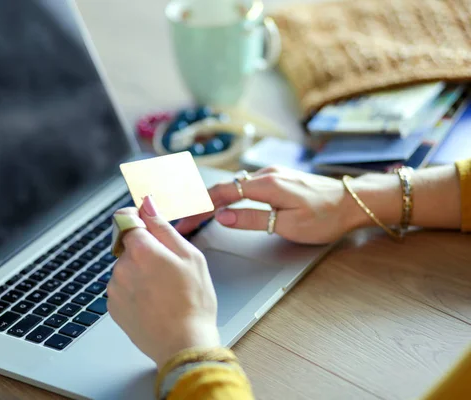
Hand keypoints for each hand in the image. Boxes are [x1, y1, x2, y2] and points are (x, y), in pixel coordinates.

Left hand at [107, 196, 220, 368]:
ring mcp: (115, 288)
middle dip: (144, 251)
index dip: (136, 218)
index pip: (124, 218)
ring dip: (139, 272)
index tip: (145, 224)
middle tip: (169, 270)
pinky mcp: (113, 308)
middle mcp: (122, 266)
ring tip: (163, 292)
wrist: (184, 344)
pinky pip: (122, 289)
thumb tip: (147, 204)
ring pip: (125, 268)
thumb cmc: (193, 302)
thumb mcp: (189, 256)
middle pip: (128, 245)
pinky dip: (134, 291)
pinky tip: (154, 303)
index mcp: (141, 249)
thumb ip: (163, 227)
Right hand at [175, 166, 366, 244]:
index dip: (199, 208)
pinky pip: (244, 185)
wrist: (353, 202)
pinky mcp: (278, 178)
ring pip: (233, 185)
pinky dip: (228, 195)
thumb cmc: (325, 217)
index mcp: (266, 185)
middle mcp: (265, 174)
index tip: (184, 220)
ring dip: (212, 199)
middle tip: (184, 220)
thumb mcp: (288, 225)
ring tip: (196, 214)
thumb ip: (252, 219)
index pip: (221, 195)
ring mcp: (271, 174)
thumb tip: (222, 216)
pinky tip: (221, 204)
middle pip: (222, 188)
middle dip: (199, 204)